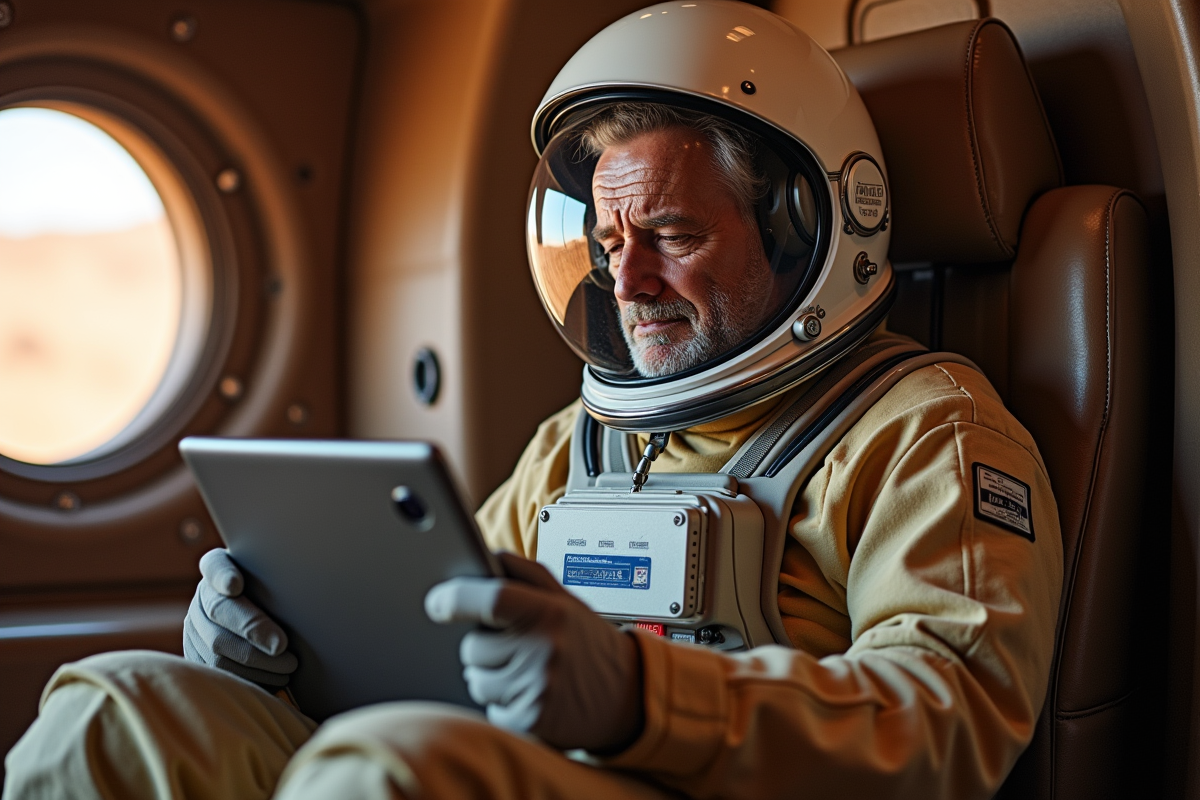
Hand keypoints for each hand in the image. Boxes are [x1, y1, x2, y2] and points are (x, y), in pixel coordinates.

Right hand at [183, 548, 296, 686]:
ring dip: (255, 661)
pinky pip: (218, 675)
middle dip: (252, 630)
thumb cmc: (282, 597)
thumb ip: (283, 576)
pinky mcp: (198, 658)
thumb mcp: (280, 581)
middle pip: (218, 612)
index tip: (236, 586)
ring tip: (287, 666)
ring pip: (216, 649)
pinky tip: (275, 679)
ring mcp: (195, 628)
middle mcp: (203, 596)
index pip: (215, 566)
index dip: (223, 576)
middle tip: (282, 645)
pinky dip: (249, 679)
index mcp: (218, 569)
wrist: (264, 622)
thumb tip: (313, 575)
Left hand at [425, 552, 643, 752]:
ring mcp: (537, 688)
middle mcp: (544, 650)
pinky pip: (488, 707)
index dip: (456, 598)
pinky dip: (502, 701)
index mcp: (551, 613)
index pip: (492, 599)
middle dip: (482, 643)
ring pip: (475, 679)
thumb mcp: (564, 597)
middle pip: (472, 645)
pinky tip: (528, 692)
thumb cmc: (588, 642)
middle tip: (513, 644)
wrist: (627, 694)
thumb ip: (523, 571)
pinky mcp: (529, 720)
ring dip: (490, 674)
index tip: (438, 602)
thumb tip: (481, 555)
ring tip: (524, 669)